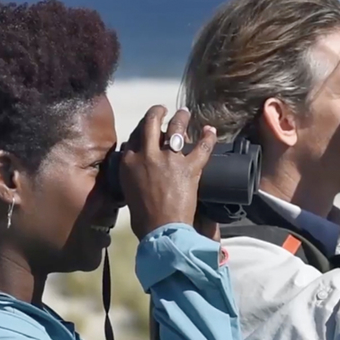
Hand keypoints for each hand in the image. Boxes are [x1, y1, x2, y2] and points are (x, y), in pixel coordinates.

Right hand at [119, 105, 217, 239]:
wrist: (160, 230)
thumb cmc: (143, 217)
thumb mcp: (129, 190)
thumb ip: (132, 174)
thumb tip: (138, 170)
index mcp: (130, 161)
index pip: (135, 135)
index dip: (143, 129)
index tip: (149, 129)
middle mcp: (148, 155)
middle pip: (151, 123)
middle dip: (157, 113)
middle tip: (163, 110)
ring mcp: (170, 160)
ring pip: (176, 128)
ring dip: (182, 118)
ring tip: (185, 113)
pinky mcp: (189, 168)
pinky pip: (202, 147)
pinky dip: (208, 137)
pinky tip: (210, 130)